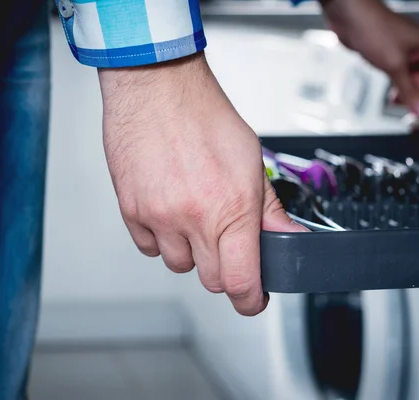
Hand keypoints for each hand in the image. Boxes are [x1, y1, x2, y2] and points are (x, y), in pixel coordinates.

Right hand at [98, 53, 305, 315]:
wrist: (156, 88)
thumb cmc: (203, 115)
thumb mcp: (251, 159)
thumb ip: (269, 209)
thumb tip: (287, 238)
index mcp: (231, 208)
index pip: (241, 281)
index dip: (250, 300)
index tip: (252, 299)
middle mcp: (193, 219)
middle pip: (211, 280)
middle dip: (224, 269)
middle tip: (226, 243)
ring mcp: (159, 217)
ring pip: (178, 265)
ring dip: (191, 252)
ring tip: (193, 217)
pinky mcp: (131, 211)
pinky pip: (148, 247)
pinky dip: (161, 239)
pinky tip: (169, 211)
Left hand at [321, 0, 418, 116]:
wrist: (350, 18)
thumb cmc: (374, 28)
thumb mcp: (395, 66)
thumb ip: (409, 91)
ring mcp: (408, 55)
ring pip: (418, 83)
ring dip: (415, 99)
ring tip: (411, 116)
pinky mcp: (393, 58)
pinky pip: (403, 80)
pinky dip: (401, 92)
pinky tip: (395, 102)